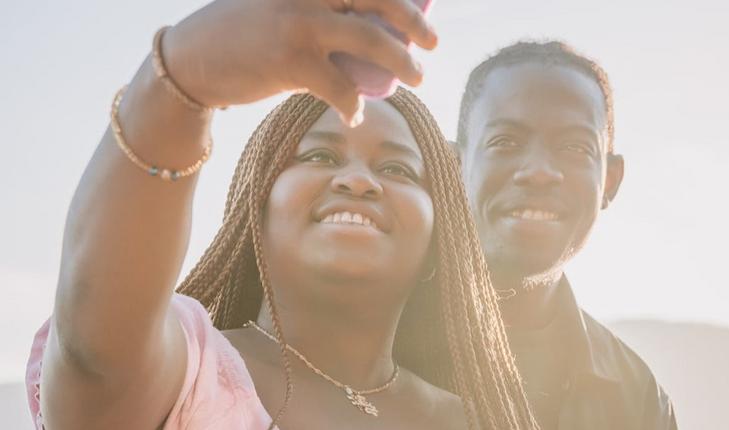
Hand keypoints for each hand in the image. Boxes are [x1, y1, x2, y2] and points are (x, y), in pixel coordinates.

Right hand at [164, 0, 437, 124]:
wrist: (191, 61)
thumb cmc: (242, 34)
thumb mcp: (279, 4)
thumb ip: (318, 8)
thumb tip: (372, 28)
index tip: (424, 6)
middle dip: (415, 19)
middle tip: (432, 42)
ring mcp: (299, 22)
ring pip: (372, 40)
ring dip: (403, 63)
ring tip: (416, 79)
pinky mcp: (290, 61)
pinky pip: (342, 87)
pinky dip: (354, 106)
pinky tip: (354, 115)